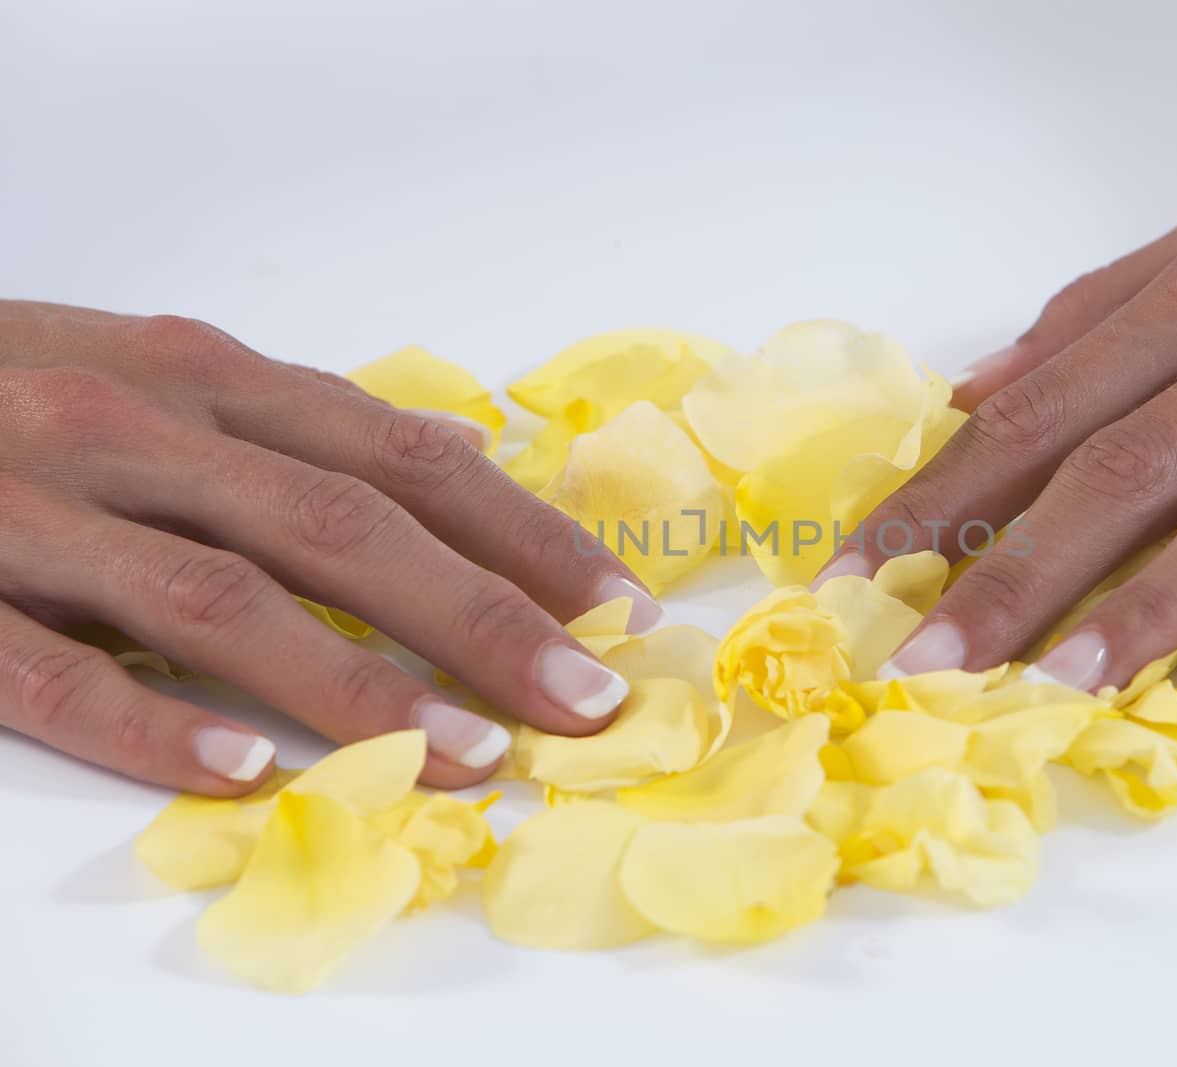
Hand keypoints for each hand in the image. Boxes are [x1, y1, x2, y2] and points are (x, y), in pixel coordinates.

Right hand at [0, 303, 657, 793]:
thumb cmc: (12, 388)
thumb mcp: (161, 381)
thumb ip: (283, 441)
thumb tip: (450, 510)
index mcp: (208, 376)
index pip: (406, 457)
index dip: (522, 533)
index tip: (615, 606)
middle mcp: (137, 423)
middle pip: (346, 528)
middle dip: (484, 618)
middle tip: (584, 700)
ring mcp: (34, 504)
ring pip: (222, 599)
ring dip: (359, 685)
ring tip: (470, 755)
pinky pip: (51, 668)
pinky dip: (150, 725)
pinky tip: (244, 777)